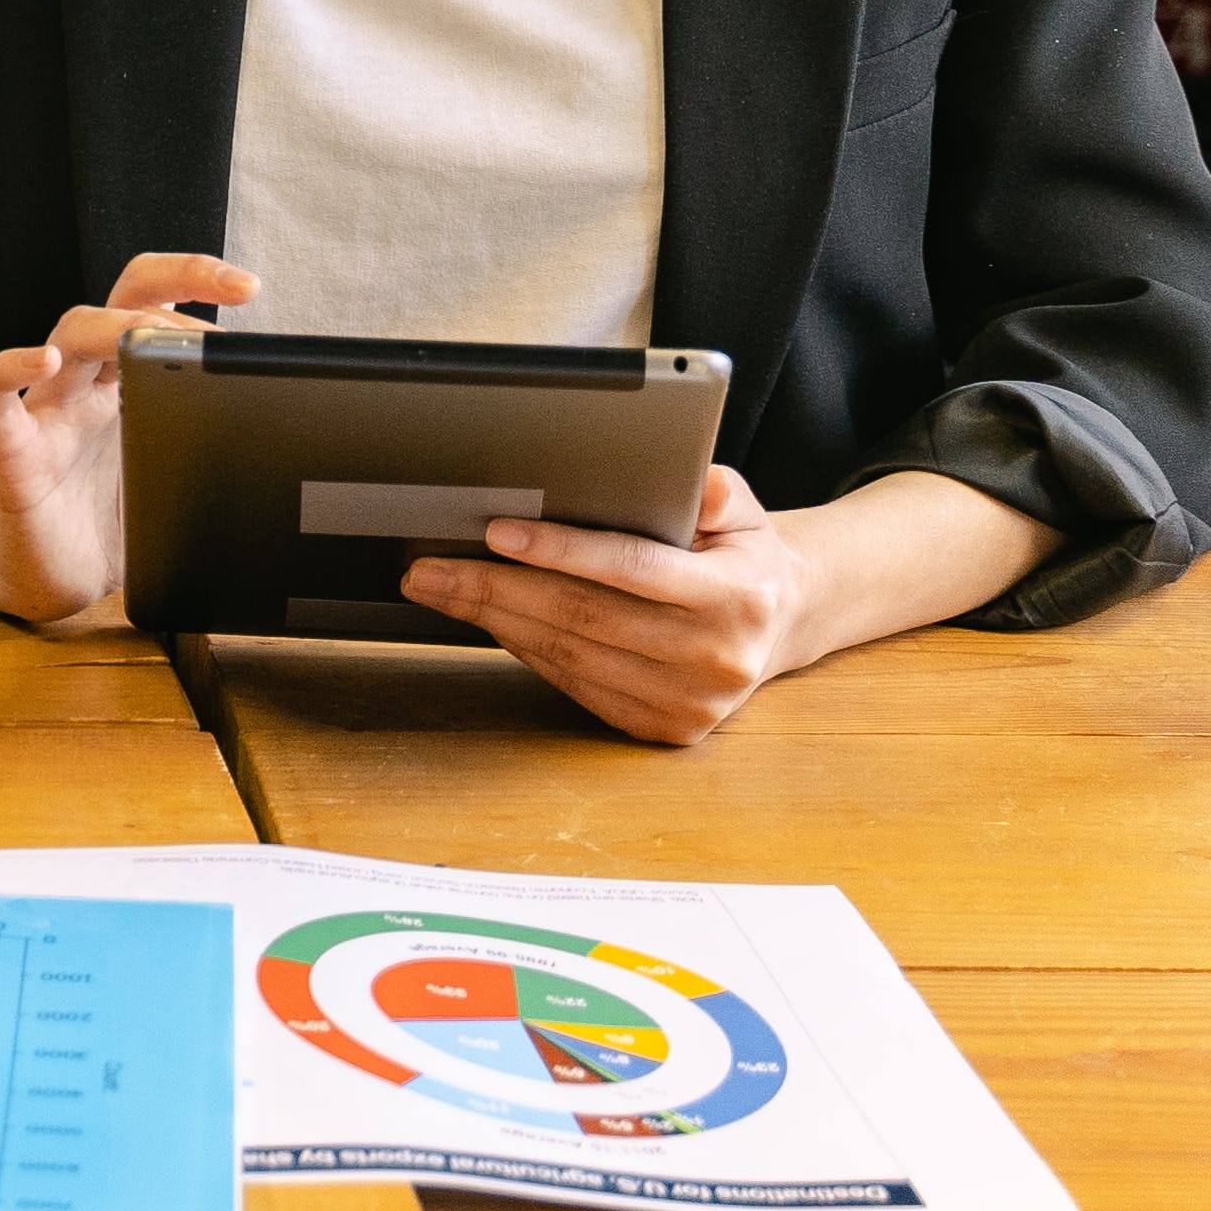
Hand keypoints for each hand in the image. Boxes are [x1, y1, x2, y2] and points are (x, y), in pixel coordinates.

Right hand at [0, 252, 255, 623]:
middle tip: (230, 289)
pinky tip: (44, 361)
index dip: (198, 282)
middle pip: (121, 300)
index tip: (249, 287)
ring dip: (114, 326)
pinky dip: (13, 368)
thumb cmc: (117, 529)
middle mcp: (90, 383)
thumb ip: (219, 458)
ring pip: (70, 334)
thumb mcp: (181, 484)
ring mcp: (49, 409)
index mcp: (131, 384)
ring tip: (150, 336)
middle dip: (176, 278)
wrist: (56, 582)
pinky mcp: (12, 448)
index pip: (159, 306)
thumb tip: (302, 473)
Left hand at [401, 467, 817, 743]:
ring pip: (571, 656)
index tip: (496, 532)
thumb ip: (716, 491)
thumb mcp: (745, 510)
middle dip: (496, 588)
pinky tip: (490, 620)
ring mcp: (689, 703)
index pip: (631, 569)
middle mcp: (714, 658)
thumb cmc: (743, 555)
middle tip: (430, 567)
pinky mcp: (664, 728)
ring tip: (442, 589)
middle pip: (584, 617)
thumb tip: (689, 482)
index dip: (559, 551)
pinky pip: (577, 685)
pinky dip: (526, 650)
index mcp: (737, 597)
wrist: (780, 624)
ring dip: (496, 621)